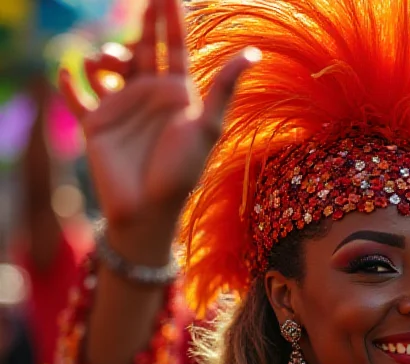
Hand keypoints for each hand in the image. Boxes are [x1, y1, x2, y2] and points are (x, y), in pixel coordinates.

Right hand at [58, 0, 258, 259]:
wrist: (148, 209)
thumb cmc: (182, 171)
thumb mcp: (206, 126)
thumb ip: (223, 87)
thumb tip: (254, 53)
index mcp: (176, 92)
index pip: (172, 45)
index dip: (169, 17)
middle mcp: (148, 94)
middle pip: (140, 47)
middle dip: (141, 24)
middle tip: (146, 0)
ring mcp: (121, 107)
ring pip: (106, 65)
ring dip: (103, 56)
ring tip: (107, 65)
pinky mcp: (95, 124)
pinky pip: (78, 97)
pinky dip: (69, 84)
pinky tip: (68, 74)